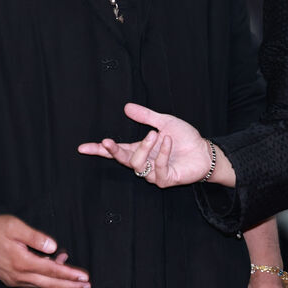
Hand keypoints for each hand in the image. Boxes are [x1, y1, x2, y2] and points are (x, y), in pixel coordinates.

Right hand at [0, 214, 90, 287]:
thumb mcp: (16, 227)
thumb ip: (36, 237)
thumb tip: (53, 247)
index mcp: (22, 262)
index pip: (52, 271)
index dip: (70, 274)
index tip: (84, 277)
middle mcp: (18, 275)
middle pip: (50, 284)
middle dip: (70, 286)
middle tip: (86, 286)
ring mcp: (14, 279)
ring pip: (42, 284)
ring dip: (59, 282)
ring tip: (75, 277)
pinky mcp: (11, 279)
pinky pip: (33, 281)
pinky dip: (46, 277)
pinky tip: (54, 266)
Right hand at [77, 103, 222, 186]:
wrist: (204, 151)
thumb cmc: (185, 138)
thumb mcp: (164, 122)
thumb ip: (145, 116)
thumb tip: (126, 107)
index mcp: (140, 149)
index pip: (115, 150)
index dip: (99, 150)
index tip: (82, 147)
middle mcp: (144, 162)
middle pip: (121, 159)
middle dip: (113, 151)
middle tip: (107, 141)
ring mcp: (153, 173)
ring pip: (137, 164)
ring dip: (144, 148)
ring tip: (156, 135)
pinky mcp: (165, 180)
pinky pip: (157, 169)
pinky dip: (162, 154)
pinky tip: (168, 142)